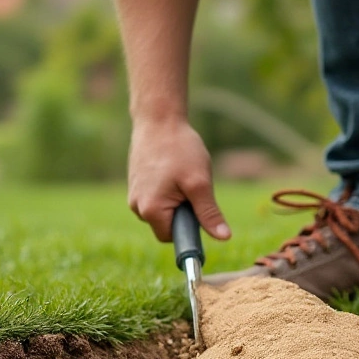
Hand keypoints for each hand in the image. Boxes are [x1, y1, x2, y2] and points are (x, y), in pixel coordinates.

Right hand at [127, 117, 230, 242]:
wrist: (158, 121)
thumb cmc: (179, 150)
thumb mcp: (200, 183)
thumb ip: (209, 213)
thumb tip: (224, 237)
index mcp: (150, 210)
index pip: (173, 237)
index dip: (190, 227)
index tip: (199, 209)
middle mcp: (137, 207)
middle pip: (167, 225)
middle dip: (184, 212)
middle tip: (192, 187)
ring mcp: (135, 195)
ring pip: (163, 211)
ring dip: (177, 201)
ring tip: (182, 176)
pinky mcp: (136, 185)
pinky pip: (157, 198)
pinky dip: (169, 190)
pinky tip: (173, 171)